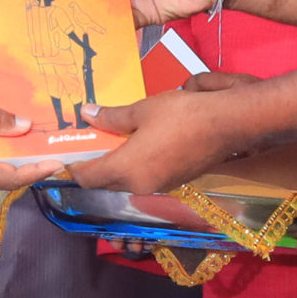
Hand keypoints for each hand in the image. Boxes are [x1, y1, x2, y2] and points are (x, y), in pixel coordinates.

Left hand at [67, 84, 241, 193]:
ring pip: (126, 182)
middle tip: (92, 142)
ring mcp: (159, 187)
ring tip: (116, 141)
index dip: (75, 167)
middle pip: (106, 182)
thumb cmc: (180, 115)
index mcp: (127, 169)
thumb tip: (85, 113)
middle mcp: (140, 185)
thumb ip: (110, 117)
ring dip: (117, 167)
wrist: (227, 125)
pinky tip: (141, 146)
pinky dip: (136, 167)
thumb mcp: (141, 110)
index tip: (70, 153)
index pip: (88, 177)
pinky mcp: (175, 183)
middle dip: (96, 166)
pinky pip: (145, 179)